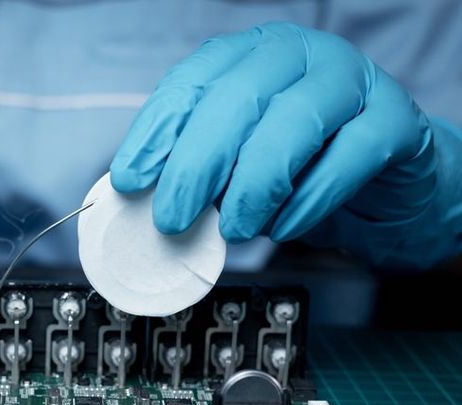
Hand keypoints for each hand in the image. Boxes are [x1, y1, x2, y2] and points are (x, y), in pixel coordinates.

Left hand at [110, 22, 435, 244]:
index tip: (131, 180)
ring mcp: (350, 80)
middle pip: (237, 99)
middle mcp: (296, 56)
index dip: (156, 133)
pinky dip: (310, 198)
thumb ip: (194, 168)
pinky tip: (283, 227)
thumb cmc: (299, 163)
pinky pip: (350, 155)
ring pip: (293, 122)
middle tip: (172, 217)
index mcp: (245, 56)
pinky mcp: (393, 119)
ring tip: (233, 230)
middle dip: (196, 164)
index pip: (190, 84)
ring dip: (252, 185)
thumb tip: (141, 201)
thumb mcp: (236, 159)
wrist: (385, 176)